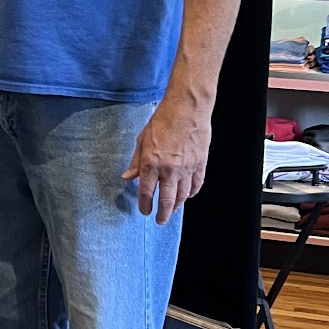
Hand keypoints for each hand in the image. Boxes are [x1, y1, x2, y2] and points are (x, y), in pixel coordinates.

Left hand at [122, 95, 211, 222]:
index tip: (144, 211)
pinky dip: (191, 193)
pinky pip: (196, 185)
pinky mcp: (200, 164)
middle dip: (162, 215)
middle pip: (167, 201)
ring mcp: (187, 168)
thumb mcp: (142, 139)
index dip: (145, 205)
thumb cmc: (163, 120)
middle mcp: (169, 169)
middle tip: (160, 221)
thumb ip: (136, 161)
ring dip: (177, 206)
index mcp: (151, 163)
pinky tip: (187, 195)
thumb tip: (128, 177)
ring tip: (172, 210)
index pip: (147, 193)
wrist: (187, 108)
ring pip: (183, 196)